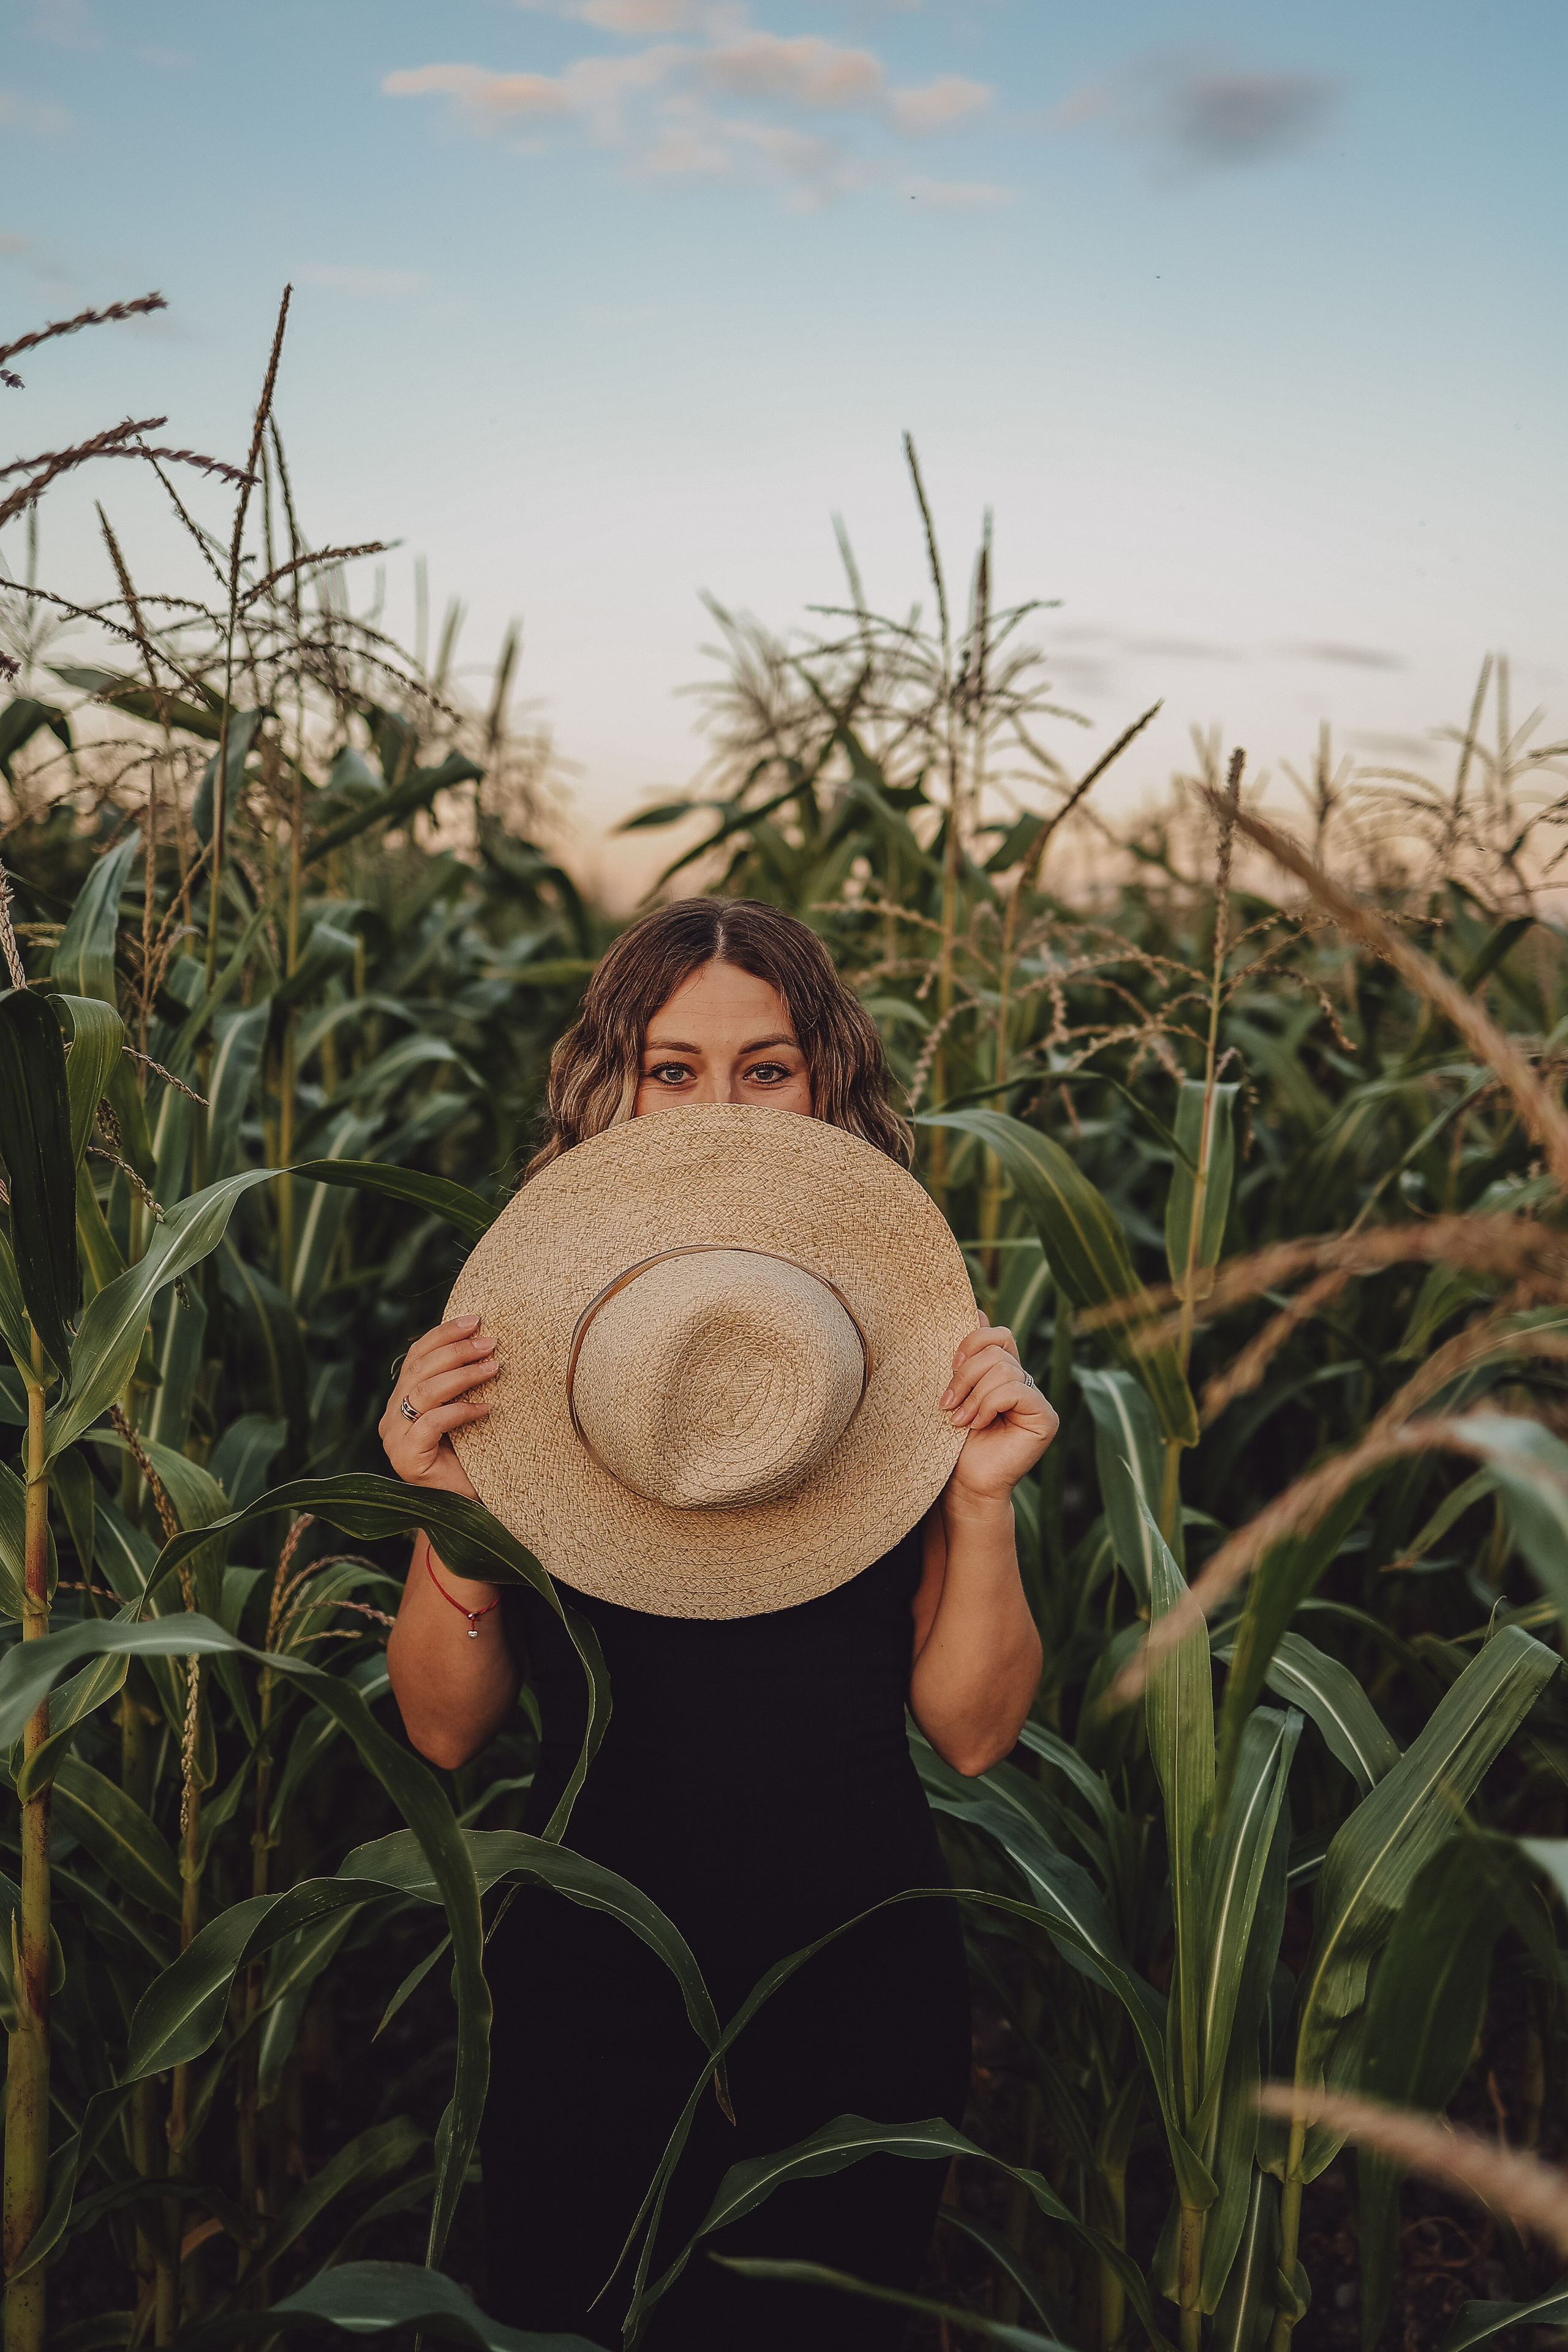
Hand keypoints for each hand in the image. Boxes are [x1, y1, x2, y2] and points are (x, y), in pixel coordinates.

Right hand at [378, 1315, 495, 1499]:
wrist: (468, 1508)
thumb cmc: (471, 1457)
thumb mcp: (464, 1412)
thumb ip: (460, 1383)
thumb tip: (483, 1339)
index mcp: (401, 1400)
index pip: (416, 1356)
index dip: (443, 1334)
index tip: (475, 1320)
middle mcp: (391, 1418)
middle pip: (419, 1370)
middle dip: (457, 1350)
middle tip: (491, 1343)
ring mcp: (394, 1439)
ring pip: (423, 1392)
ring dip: (462, 1375)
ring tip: (493, 1367)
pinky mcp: (405, 1459)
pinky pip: (429, 1424)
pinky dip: (459, 1411)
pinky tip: (485, 1409)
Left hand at [938, 1315, 1058, 1508]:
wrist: (962, 1482)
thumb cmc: (952, 1441)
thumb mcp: (954, 1390)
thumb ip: (966, 1356)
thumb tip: (976, 1310)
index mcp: (1002, 1371)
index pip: (997, 1333)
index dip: (972, 1341)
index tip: (950, 1366)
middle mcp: (1023, 1381)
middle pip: (999, 1347)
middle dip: (966, 1372)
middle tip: (947, 1403)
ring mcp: (1036, 1399)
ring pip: (1004, 1368)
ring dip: (974, 1394)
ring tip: (959, 1420)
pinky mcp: (1045, 1418)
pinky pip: (1016, 1390)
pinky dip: (989, 1404)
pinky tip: (977, 1424)